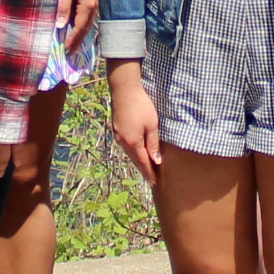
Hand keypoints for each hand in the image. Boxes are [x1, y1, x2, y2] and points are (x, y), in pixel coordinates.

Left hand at [59, 0, 99, 51]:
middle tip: (71, 53)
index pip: (78, 28)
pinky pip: (89, 17)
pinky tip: (80, 27)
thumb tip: (61, 25)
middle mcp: (93, 8)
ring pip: (88, 24)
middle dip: (77, 41)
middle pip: (85, 29)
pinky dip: (84, 26)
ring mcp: (95, 4)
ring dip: (81, 35)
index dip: (72, 39)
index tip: (66, 49)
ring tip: (75, 44)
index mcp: (86, 7)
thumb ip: (64, 7)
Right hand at [108, 66, 161, 182]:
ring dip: (139, 161)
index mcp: (132, 142)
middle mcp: (123, 142)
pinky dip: (134, 153)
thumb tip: (156, 161)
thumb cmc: (142, 106)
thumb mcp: (152, 125)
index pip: (143, 163)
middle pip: (135, 160)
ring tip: (147, 168)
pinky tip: (138, 153)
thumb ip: (153, 144)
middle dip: (144, 170)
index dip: (149, 173)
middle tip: (152, 179)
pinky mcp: (117, 130)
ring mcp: (118, 136)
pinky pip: (126, 146)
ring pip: (130, 153)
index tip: (155, 183)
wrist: (125, 90)